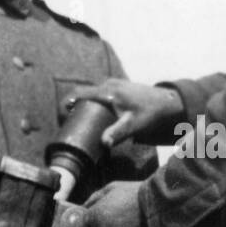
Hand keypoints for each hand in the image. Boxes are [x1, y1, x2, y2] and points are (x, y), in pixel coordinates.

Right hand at [68, 79, 182, 147]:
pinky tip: (91, 114)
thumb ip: (117, 133)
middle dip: (72, 107)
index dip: (65, 104)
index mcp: (107, 91)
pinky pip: (98, 93)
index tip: (60, 118)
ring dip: (82, 104)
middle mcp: (107, 84)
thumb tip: (103, 143)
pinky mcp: (116, 86)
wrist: (165, 102)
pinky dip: (91, 102)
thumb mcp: (132, 125)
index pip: (79, 93)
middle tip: (67, 124)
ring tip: (77, 122)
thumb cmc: (149, 114)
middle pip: (82, 93)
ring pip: (90, 93)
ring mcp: (111, 83)